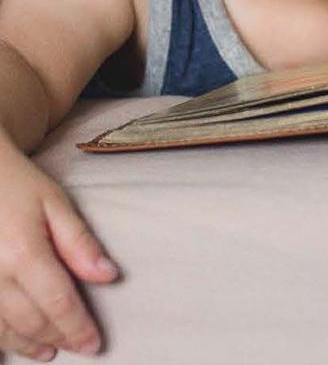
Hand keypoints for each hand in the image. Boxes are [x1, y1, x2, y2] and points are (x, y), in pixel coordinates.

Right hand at [0, 147, 118, 360]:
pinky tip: (13, 342)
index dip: (78, 328)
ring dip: (27, 344)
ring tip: (49, 351)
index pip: (59, 303)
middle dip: (58, 338)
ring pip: (1, 330)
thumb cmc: (17, 185)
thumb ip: (80, 242)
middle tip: (80, 348)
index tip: (95, 345)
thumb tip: (110, 276)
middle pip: (31, 321)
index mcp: (24, 253)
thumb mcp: (55, 203)